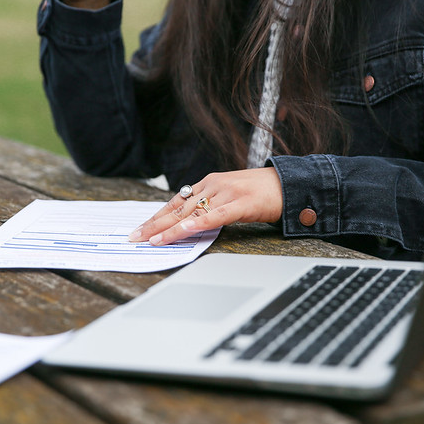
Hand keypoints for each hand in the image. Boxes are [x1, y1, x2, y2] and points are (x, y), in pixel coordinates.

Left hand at [129, 168, 283, 245]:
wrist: (288, 183)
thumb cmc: (260, 193)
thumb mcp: (229, 197)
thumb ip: (210, 206)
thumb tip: (189, 222)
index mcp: (208, 183)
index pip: (176, 202)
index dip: (156, 216)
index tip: (140, 229)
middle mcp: (213, 185)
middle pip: (178, 208)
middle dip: (154, 224)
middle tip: (135, 237)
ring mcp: (227, 193)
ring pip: (192, 213)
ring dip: (170, 228)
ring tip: (152, 240)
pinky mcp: (242, 203)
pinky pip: (216, 215)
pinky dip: (199, 223)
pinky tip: (185, 230)